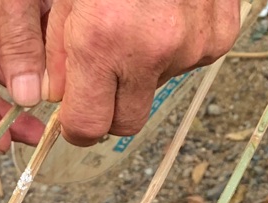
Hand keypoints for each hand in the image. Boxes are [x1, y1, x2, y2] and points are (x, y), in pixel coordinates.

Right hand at [0, 0, 47, 148]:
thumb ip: (15, 36)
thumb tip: (26, 95)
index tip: (0, 143)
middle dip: (7, 108)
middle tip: (34, 133)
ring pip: (6, 58)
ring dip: (31, 80)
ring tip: (56, 101)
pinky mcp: (5, 4)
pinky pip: (24, 34)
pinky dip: (43, 53)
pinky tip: (60, 70)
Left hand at [45, 0, 239, 145]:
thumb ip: (51, 47)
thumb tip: (49, 93)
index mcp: (104, 40)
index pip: (88, 126)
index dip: (76, 123)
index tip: (72, 112)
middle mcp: (152, 49)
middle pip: (126, 122)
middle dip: (109, 105)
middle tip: (100, 70)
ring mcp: (192, 45)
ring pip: (158, 86)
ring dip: (142, 66)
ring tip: (135, 17)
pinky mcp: (219, 36)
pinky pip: (189, 61)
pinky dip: (174, 45)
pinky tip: (164, 11)